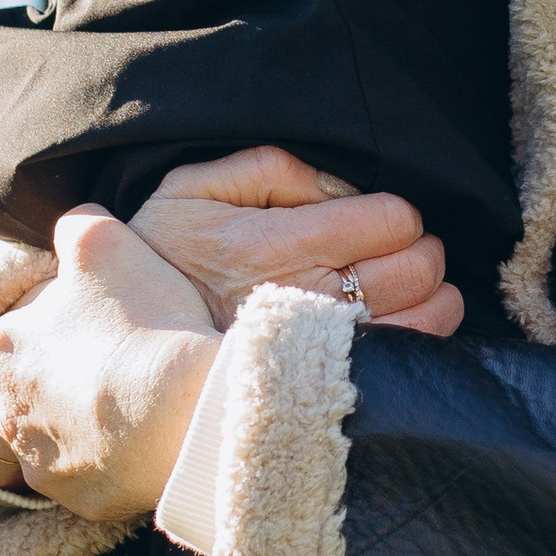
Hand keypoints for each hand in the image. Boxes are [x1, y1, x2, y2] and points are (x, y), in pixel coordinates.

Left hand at [0, 211, 218, 520]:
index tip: (15, 341)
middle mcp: (8, 412)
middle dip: (5, 406)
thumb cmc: (142, 321)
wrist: (182, 409)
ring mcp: (41, 461)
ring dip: (35, 449)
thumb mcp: (105, 243)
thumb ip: (74, 227)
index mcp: (3, 349)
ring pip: (14, 465)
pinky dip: (92, 474)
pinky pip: (75, 490)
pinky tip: (123, 457)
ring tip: (77, 433)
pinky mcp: (80, 499)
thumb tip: (68, 223)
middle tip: (46, 393)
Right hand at [125, 148, 463, 336]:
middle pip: (413, 268)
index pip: (387, 221)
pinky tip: (401, 327)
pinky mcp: (324, 387)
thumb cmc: (167, 257)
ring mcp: (316, 351)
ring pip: (421, 319)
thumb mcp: (195, 190)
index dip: (400, 215)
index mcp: (271, 245)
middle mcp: (300, 299)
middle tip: (404, 250)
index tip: (389, 220)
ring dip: (431, 297)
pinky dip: (420, 340)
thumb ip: (267, 168)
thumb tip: (336, 185)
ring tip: (409, 288)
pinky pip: (401, 364)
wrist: (125, 347)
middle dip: (420, 251)